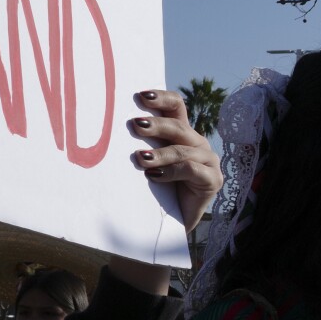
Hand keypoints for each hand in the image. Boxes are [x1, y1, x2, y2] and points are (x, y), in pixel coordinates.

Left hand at [129, 91, 221, 232]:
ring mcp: (208, 161)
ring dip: (160, 154)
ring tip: (140, 159)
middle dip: (156, 125)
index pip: (177, 107)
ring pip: (183, 150)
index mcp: (181, 134)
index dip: (161, 99)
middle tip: (135, 126)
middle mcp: (197, 144)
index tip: (140, 96)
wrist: (171, 223)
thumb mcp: (147, 163)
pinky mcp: (213, 180)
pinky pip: (192, 169)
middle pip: (179, 126)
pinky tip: (155, 177)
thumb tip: (107, 128)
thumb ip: (140, 145)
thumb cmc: (155, 191)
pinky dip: (171, 171)